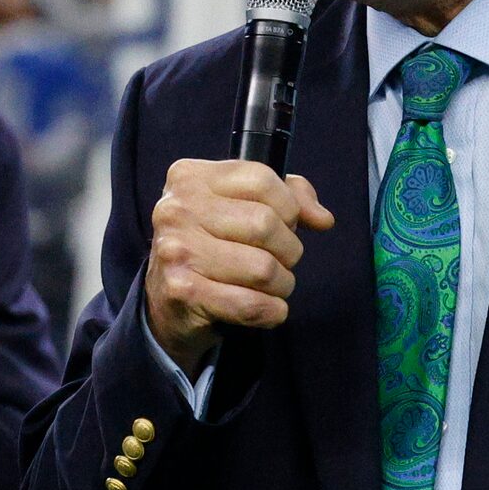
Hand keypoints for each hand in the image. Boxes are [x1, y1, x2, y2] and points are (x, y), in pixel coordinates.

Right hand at [143, 158, 334, 374]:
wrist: (166, 303)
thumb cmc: (210, 247)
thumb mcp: (240, 207)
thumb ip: (287, 198)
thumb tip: (322, 218)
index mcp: (190, 178)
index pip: (262, 180)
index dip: (289, 207)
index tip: (285, 225)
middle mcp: (176, 210)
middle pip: (265, 224)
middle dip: (288, 250)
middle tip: (280, 261)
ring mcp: (175, 250)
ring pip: (263, 268)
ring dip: (281, 285)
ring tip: (272, 286)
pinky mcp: (181, 291)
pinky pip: (250, 304)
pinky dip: (271, 312)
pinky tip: (267, 309)